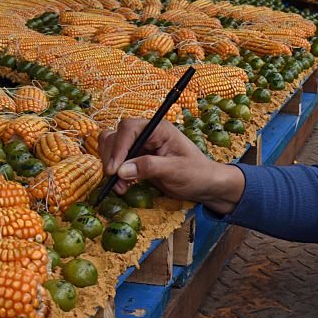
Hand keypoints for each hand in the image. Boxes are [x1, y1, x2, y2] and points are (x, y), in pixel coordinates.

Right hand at [98, 119, 244, 214]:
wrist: (205, 186)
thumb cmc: (197, 173)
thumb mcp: (176, 170)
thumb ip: (150, 167)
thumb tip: (122, 170)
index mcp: (159, 129)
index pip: (129, 129)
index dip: (118, 147)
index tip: (114, 169)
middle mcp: (147, 134)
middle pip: (116, 136)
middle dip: (112, 157)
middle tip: (114, 179)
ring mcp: (141, 147)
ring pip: (113, 148)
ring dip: (111, 166)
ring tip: (119, 186)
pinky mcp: (138, 160)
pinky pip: (118, 163)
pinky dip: (115, 174)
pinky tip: (122, 187)